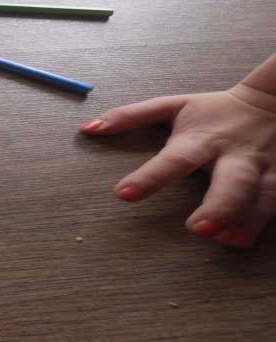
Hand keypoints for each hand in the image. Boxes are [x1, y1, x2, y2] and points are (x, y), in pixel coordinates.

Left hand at [81, 85, 275, 247]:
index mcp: (202, 139)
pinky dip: (264, 222)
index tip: (123, 195)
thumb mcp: (172, 106)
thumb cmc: (213, 110)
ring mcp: (265, 170)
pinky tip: (245, 238)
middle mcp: (235, 157)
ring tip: (227, 240)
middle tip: (198, 229)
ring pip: (263, 197)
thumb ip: (130, 117)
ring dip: (246, 220)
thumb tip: (87, 129)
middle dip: (220, 205)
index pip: (174, 159)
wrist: (274, 103)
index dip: (150, 177)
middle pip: (233, 181)